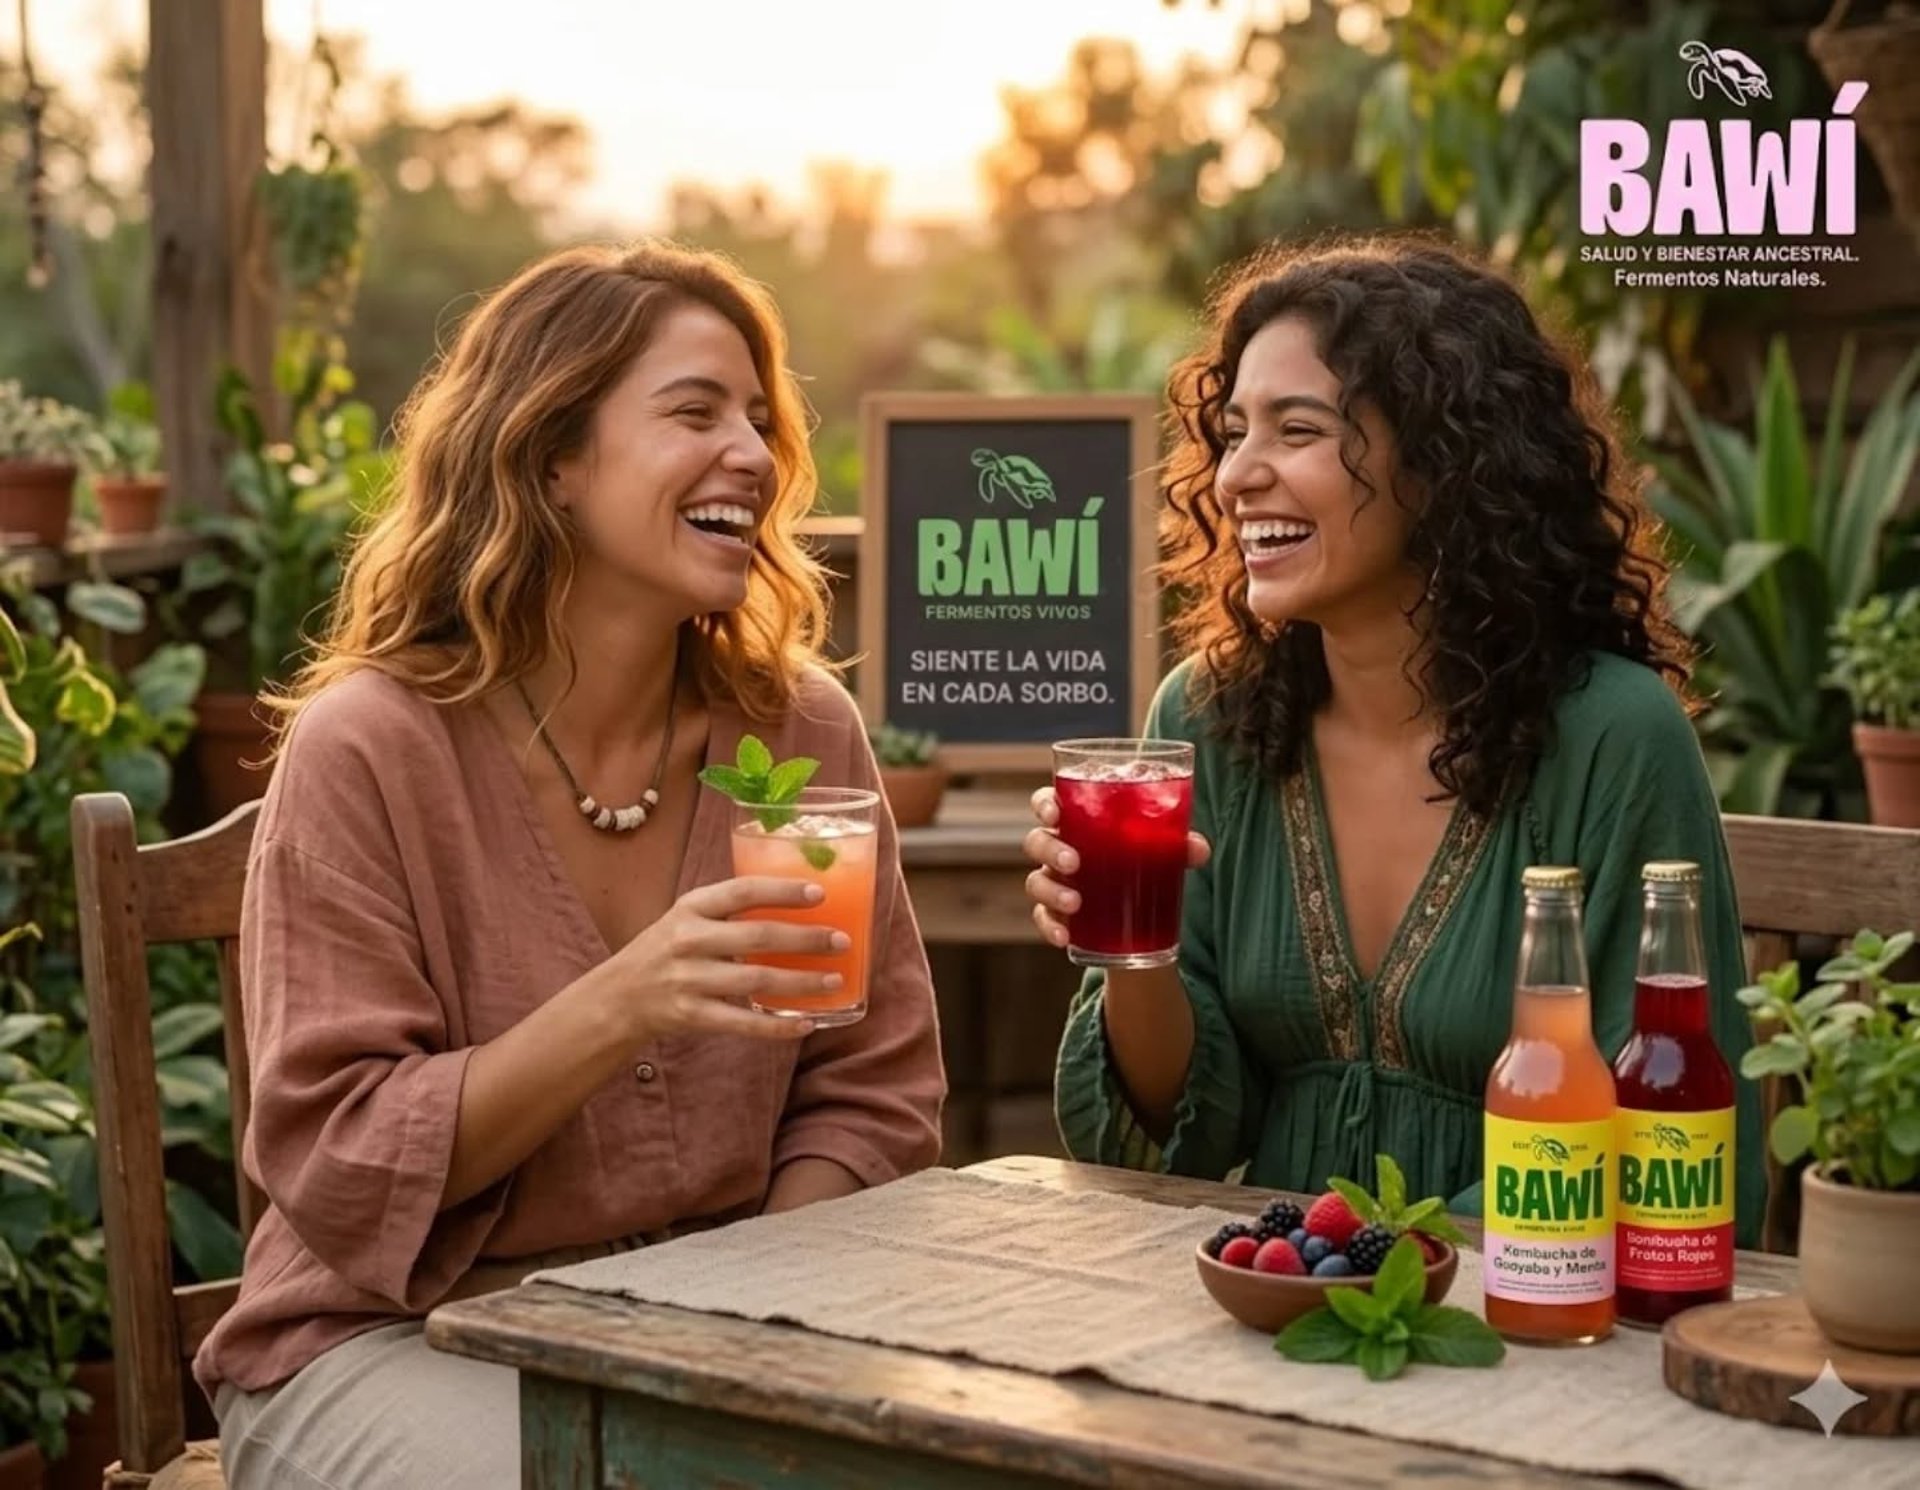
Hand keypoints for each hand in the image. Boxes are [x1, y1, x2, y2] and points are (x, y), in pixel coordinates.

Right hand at [598, 877, 848, 1044]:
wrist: (619, 997)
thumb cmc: (667, 950)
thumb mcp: (687, 918)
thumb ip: (730, 910)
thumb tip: (799, 903)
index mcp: (691, 908)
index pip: (742, 892)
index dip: (783, 891)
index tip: (820, 893)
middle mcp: (688, 940)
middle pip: (757, 937)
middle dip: (806, 939)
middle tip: (841, 942)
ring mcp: (689, 980)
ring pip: (756, 981)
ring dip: (801, 982)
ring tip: (835, 981)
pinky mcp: (691, 1015)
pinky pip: (743, 1023)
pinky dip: (778, 1026)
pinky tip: (806, 1023)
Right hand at [1021, 786, 1210, 950]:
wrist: (1137, 906)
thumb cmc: (1141, 857)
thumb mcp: (1161, 849)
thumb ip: (1179, 845)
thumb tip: (1199, 850)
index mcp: (1078, 820)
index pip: (1047, 802)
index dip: (1044, 804)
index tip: (1056, 813)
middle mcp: (1059, 847)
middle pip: (1037, 840)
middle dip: (1051, 850)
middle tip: (1075, 862)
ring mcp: (1054, 881)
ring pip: (1035, 881)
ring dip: (1051, 890)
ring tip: (1075, 902)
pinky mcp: (1056, 913)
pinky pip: (1043, 918)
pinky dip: (1050, 927)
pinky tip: (1064, 937)